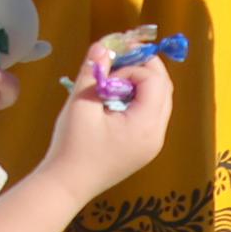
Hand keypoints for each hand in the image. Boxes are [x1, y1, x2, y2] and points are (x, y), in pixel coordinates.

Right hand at [36, 32, 175, 197]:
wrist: (66, 186)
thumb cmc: (72, 145)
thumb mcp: (80, 103)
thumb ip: (93, 71)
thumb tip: (103, 46)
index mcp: (145, 125)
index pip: (155, 81)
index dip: (133, 67)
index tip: (107, 70)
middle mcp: (157, 135)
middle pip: (164, 89)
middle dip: (142, 69)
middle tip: (116, 61)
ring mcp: (152, 144)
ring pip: (159, 102)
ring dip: (140, 84)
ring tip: (111, 81)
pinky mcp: (143, 149)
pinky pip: (151, 116)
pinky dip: (138, 100)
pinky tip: (113, 101)